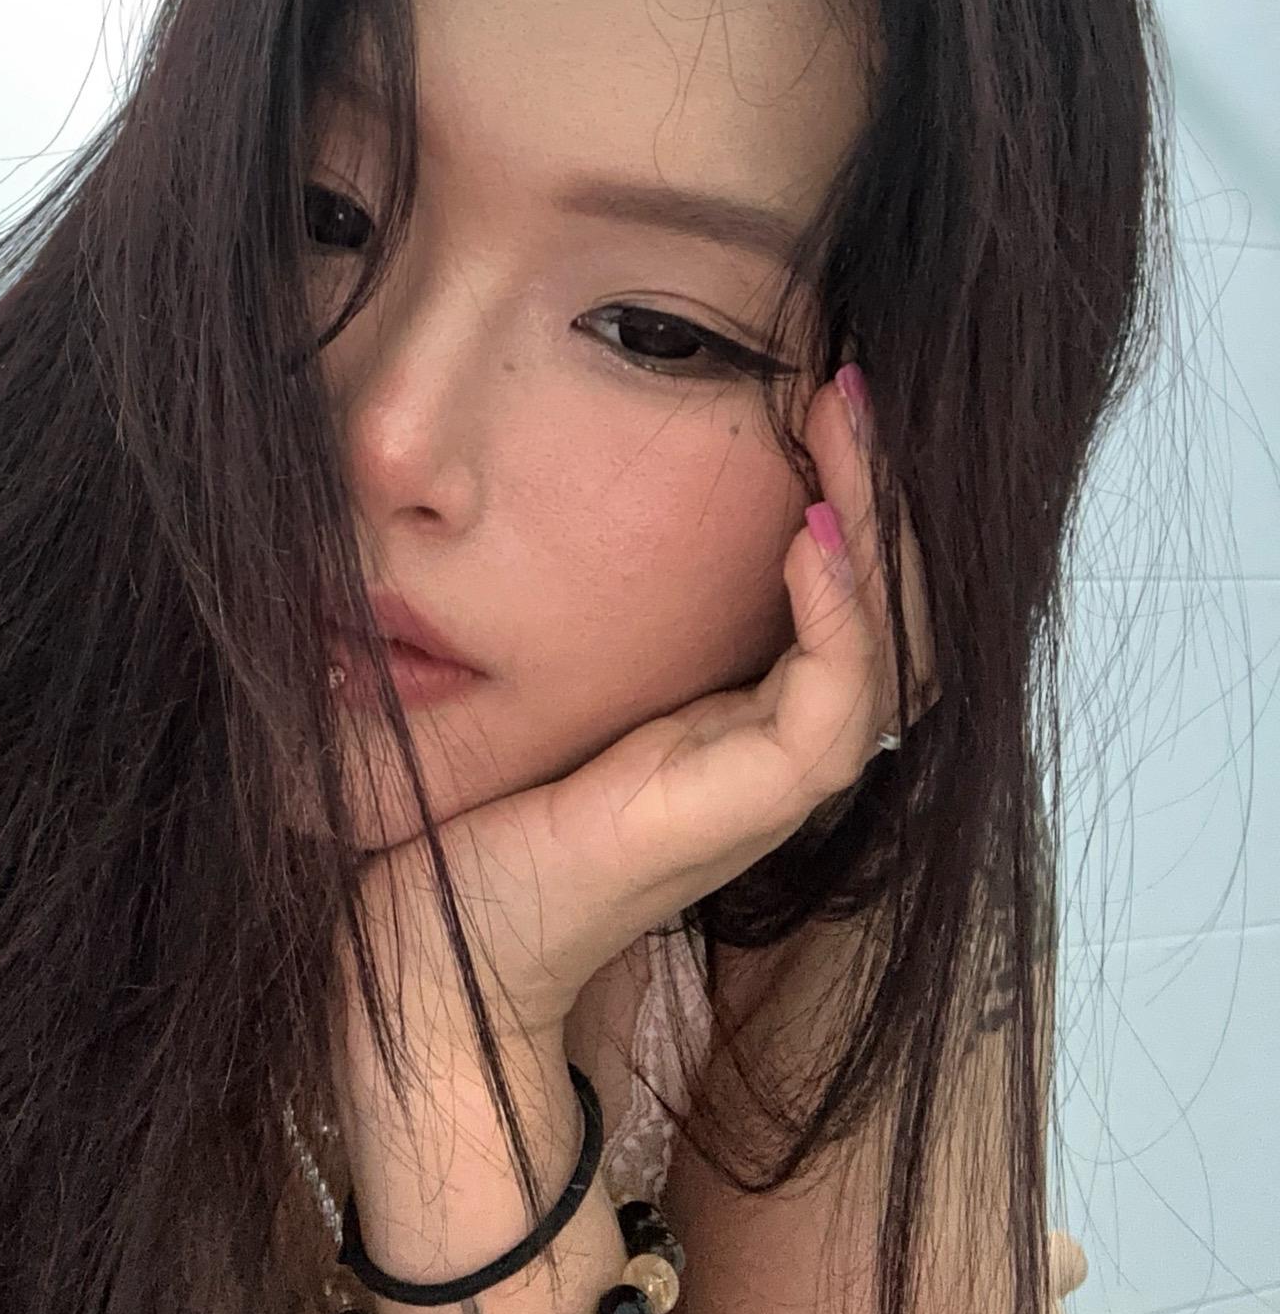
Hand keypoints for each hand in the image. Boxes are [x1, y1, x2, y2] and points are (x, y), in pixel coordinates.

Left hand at [341, 366, 934, 1074]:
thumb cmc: (465, 805)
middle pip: (886, 602)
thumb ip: (575, 596)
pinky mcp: (747, 810)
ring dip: (875, 524)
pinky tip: (807, 535)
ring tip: (848, 419)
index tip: (820, 383)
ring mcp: (768, 780)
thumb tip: (546, 479)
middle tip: (857, 378)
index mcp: (736, 709)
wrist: (425, 935)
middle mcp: (772, 742)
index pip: (842, 588)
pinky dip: (834, 612)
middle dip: (883, 486)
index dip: (849, 489)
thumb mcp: (534, 670)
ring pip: (886, 643)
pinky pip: (833, 706)